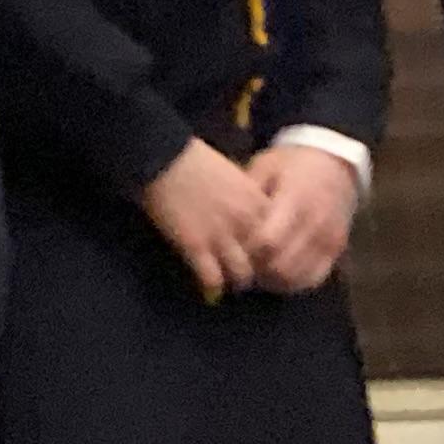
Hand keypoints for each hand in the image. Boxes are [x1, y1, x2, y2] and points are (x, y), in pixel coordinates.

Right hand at [143, 141, 269, 301]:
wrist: (164, 158)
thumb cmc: (197, 161)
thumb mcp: (234, 176)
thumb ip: (248, 198)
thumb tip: (253, 219)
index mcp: (256, 202)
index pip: (278, 237)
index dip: (272, 248)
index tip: (264, 253)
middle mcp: (244, 221)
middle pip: (265, 259)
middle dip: (259, 268)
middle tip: (248, 271)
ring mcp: (221, 236)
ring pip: (242, 274)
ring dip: (236, 281)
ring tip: (229, 281)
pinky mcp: (196, 247)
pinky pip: (212, 278)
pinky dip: (212, 284)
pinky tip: (208, 282)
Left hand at [243, 145, 359, 294]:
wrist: (335, 163)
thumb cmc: (292, 164)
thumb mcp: (266, 166)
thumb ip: (247, 193)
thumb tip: (224, 219)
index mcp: (295, 199)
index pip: (268, 241)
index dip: (247, 250)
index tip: (234, 247)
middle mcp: (315, 223)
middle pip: (280, 265)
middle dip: (257, 269)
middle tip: (243, 264)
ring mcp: (329, 239)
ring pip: (296, 277)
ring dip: (273, 280)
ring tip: (258, 270)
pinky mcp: (336, 250)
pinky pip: (313, 279)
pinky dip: (293, 282)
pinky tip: (279, 274)